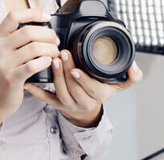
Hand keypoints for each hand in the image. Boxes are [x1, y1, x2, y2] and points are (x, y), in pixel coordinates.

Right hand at [0, 8, 59, 129]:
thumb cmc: (5, 72)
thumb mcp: (4, 51)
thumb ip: (16, 38)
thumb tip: (41, 24)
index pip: (13, 16)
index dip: (32, 13)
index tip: (46, 17)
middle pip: (28, 31)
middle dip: (48, 34)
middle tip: (55, 41)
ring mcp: (4, 63)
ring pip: (34, 48)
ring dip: (51, 49)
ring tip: (55, 53)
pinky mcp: (12, 78)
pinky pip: (32, 66)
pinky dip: (45, 62)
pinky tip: (49, 62)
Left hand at [24, 49, 142, 126]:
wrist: (88, 109)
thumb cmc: (101, 90)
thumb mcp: (118, 85)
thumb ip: (130, 77)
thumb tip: (134, 66)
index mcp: (99, 96)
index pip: (91, 89)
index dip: (83, 79)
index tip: (76, 69)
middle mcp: (84, 101)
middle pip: (73, 88)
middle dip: (66, 71)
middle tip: (61, 54)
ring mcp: (69, 103)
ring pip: (60, 91)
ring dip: (55, 75)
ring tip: (52, 60)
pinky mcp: (56, 104)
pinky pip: (46, 99)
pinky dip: (37, 91)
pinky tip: (29, 83)